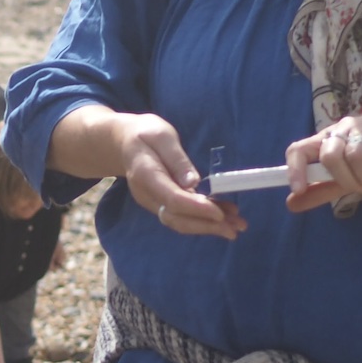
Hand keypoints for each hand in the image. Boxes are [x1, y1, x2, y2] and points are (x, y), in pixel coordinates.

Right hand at [116, 112, 243, 240]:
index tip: (221, 213)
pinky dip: (204, 219)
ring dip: (208, 226)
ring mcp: (153, 202)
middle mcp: (148, 195)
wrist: (124, 143)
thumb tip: (193, 181)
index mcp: (146, 175)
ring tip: (237, 226)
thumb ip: (176, 158)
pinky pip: (182, 216)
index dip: (197, 208)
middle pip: (176, 218)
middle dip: (207, 225)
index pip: (173, 199)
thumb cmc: (145, 134)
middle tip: (236, 228)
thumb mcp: (161, 136)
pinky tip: (226, 216)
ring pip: (180, 222)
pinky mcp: (162, 203)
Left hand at [284, 111, 361, 212]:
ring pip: (353, 155)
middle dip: (346, 180)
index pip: (299, 148)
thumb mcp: (350, 181)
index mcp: (329, 139)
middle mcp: (344, 127)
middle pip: (329, 155)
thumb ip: (322, 190)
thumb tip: (290, 204)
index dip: (294, 169)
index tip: (298, 190)